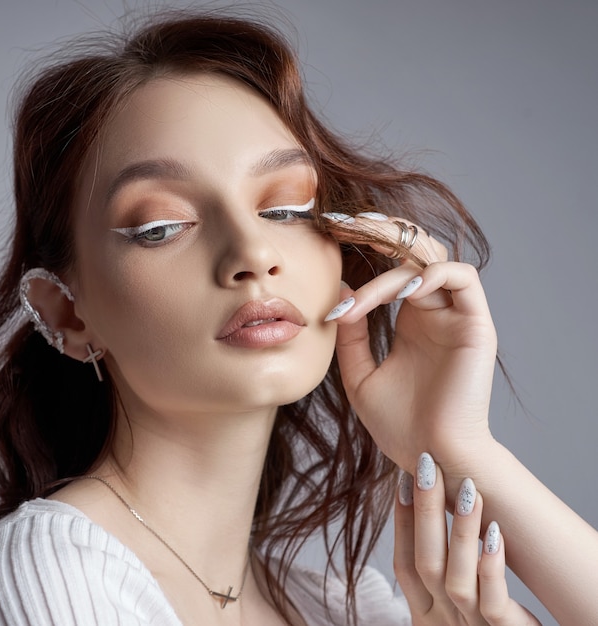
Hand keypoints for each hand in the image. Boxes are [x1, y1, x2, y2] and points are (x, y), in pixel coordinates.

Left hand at [324, 213, 498, 472]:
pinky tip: (401, 294)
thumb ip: (351, 335)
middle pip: (411, 252)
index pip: (390, 269)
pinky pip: (461, 279)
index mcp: (410, 322)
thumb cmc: (398, 426)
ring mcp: (456, 316)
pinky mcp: (476, 325)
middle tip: (343, 223)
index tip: (327, 243)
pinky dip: (430, 276)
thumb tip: (341, 289)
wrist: (431, 457)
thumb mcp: (360, 376)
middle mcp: (433, 312)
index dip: (362, 251)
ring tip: (362, 279)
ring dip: (394, 261)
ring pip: (429, 261)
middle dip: (378, 233)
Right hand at [394, 455, 539, 625]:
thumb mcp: (454, 603)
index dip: (401, 520)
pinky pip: (494, 606)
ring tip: (469, 489)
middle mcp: (442, 621)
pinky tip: (495, 534)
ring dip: (460, 531)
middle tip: (428, 465)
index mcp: (426, 611)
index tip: (404, 477)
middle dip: (425, 511)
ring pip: (456, 581)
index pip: (404, 563)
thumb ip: (446, 567)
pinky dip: (491, 569)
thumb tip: (435, 507)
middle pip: (425, 564)